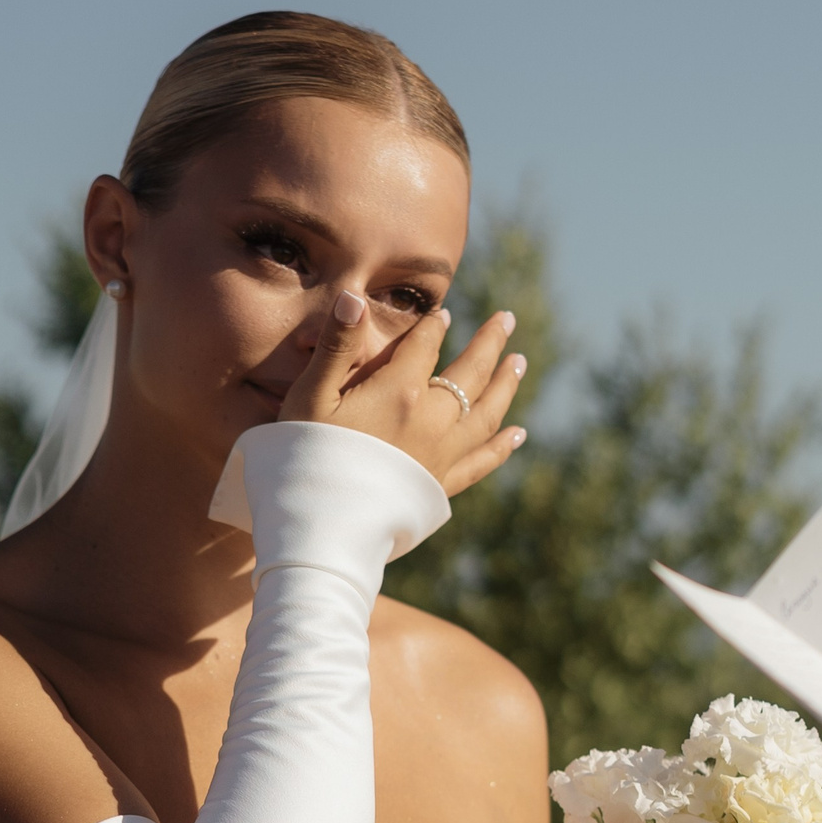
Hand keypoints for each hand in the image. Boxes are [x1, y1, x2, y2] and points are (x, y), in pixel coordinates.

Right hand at [285, 291, 526, 495]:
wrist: (317, 525)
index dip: (433, 327)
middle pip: (470, 373)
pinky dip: (501, 447)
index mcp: (399, 391)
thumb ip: (336, 346)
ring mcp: (441, 455)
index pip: (426, 345)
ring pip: (486, 413)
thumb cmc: (302, 457)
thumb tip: (355, 296)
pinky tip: (517, 435)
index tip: (442, 316)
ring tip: (519, 363)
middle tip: (507, 319)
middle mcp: (430, 420)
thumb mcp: (309, 395)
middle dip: (490, 342)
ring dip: (505, 385)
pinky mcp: (440, 487)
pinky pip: (481, 462)